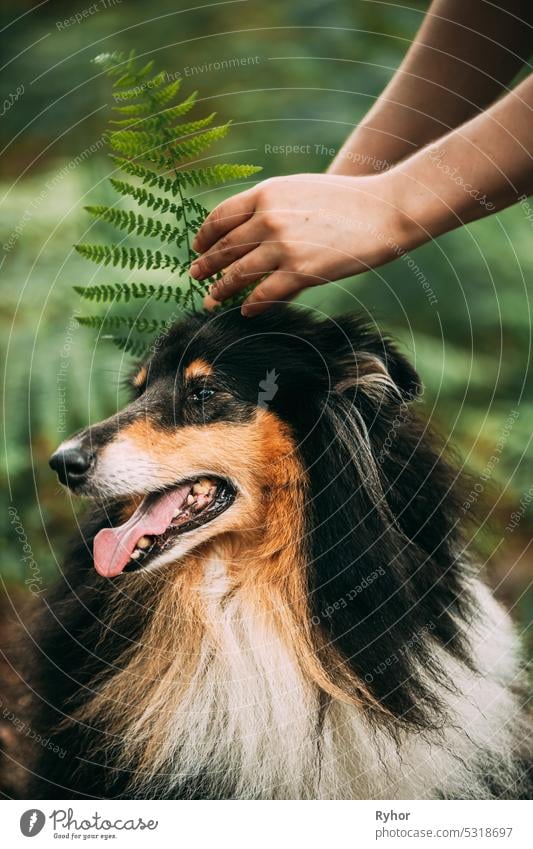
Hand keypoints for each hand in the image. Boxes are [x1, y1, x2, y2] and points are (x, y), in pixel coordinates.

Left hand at [190, 173, 412, 315]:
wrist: (382, 210)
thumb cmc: (344, 202)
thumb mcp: (299, 191)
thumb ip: (271, 208)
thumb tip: (246, 232)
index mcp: (266, 193)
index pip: (221, 217)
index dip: (205, 235)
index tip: (197, 247)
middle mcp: (269, 218)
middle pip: (225, 247)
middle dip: (206, 264)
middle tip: (194, 276)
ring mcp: (283, 247)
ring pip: (239, 273)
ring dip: (220, 289)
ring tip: (210, 299)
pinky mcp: (300, 272)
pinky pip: (264, 295)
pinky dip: (250, 305)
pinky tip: (245, 311)